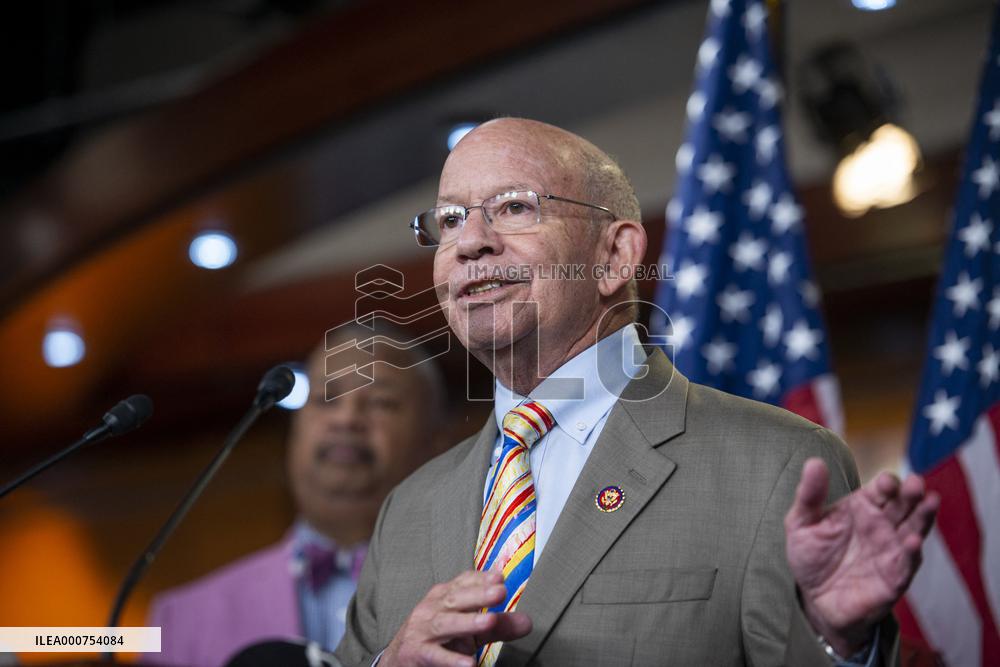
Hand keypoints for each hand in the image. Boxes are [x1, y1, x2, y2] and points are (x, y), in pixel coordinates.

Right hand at [380, 570, 531, 666]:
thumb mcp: (470, 631)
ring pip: (446, 624)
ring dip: (467, 622)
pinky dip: (451, 659)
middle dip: (478, 594)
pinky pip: (435, 656)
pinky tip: (468, 663)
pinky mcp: (416, 653)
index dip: (481, 579)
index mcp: (444, 596)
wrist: (399, 659)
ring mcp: (422, 630)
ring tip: (489, 622)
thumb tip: (527, 622)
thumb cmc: (439, 640)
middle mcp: (432, 609)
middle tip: (500, 591)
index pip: (463, 582)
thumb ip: (498, 625)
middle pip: (456, 599)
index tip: (500, 577)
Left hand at [784, 458, 938, 656]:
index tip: (885, 482)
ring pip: (914, 529)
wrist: (815, 598)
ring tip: (930, 501)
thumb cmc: (811, 555)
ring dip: (923, 516)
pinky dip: (911, 553)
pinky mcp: (894, 578)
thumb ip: (809, 494)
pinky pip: (907, 565)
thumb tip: (814, 462)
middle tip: (916, 483)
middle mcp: (883, 525)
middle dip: (912, 493)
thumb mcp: (802, 522)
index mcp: (863, 506)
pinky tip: (912, 542)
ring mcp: (891, 550)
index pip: (882, 489)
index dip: (886, 483)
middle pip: (904, 505)